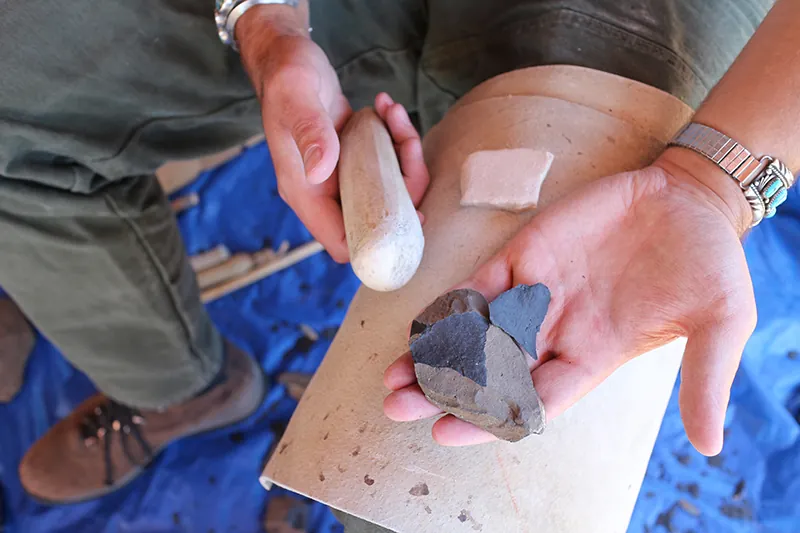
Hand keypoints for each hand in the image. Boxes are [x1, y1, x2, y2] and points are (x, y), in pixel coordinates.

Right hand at [237, 12, 427, 261]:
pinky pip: (387, 164)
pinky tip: (387, 109)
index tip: (410, 215)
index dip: (378, 240)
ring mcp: (340, 176)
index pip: (342, 242)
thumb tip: (321, 169)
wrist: (286, 57)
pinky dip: (397, 139)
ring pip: (388, 189)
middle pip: (375, 218)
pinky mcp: (354, 159)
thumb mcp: (295, 97)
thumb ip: (309, 132)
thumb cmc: (286, 76)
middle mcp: (323, 191)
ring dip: (404, 156)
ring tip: (395, 115)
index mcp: (304, 192)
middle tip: (409, 148)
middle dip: (404, 189)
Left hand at [383, 159, 756, 455]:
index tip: (447, 431)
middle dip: (444, 390)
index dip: (489, 418)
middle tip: (399, 407)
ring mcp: (535, 292)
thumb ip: (706, 378)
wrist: (689, 199)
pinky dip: (450, 306)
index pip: (532, 400)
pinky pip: (478, 285)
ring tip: (394, 377)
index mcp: (593, 357)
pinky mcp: (524, 253)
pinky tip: (420, 326)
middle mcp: (555, 332)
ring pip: (473, 333)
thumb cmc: (708, 263)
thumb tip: (710, 446)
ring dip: (434, 354)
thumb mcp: (720, 322)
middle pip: (488, 372)